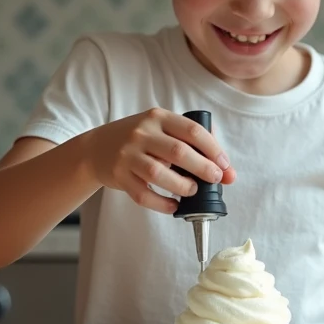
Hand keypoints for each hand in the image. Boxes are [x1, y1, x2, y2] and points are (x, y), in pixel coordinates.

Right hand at [84, 108, 235, 213]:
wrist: (96, 148)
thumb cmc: (139, 140)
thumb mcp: (161, 130)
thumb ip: (192, 145)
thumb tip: (228, 172)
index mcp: (158, 117)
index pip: (192, 130)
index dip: (213, 149)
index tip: (224, 165)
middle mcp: (141, 133)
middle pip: (178, 152)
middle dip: (203, 168)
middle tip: (215, 179)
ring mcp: (128, 154)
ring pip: (158, 173)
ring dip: (181, 186)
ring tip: (192, 190)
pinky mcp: (118, 175)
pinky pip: (142, 194)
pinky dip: (161, 203)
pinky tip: (173, 206)